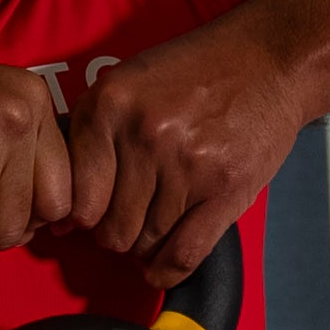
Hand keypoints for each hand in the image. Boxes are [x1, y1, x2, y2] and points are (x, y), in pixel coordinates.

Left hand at [63, 21, 304, 284]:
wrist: (269, 59)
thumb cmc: (194, 72)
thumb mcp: (127, 82)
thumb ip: (90, 136)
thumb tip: (60, 217)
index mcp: (110, 106)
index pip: (78, 198)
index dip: (83, 216)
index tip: (92, 216)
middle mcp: (145, 136)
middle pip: (111, 227)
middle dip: (116, 232)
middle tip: (129, 219)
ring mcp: (187, 165)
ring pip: (146, 242)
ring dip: (146, 245)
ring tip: (154, 226)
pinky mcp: (226, 189)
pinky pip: (184, 253)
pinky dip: (168, 270)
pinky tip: (160, 268)